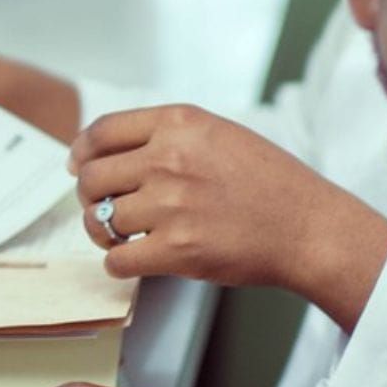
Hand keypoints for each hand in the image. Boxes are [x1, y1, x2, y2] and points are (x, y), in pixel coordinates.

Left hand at [69, 106, 386, 330]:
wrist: (309, 227)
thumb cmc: (269, 182)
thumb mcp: (218, 133)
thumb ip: (168, 135)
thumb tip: (109, 149)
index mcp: (179, 123)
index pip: (102, 131)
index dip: (81, 151)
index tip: (78, 165)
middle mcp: (170, 158)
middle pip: (92, 178)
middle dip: (88, 195)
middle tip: (100, 206)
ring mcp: (171, 205)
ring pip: (100, 219)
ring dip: (101, 231)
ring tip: (118, 234)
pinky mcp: (177, 250)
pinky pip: (117, 258)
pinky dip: (117, 262)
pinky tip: (132, 259)